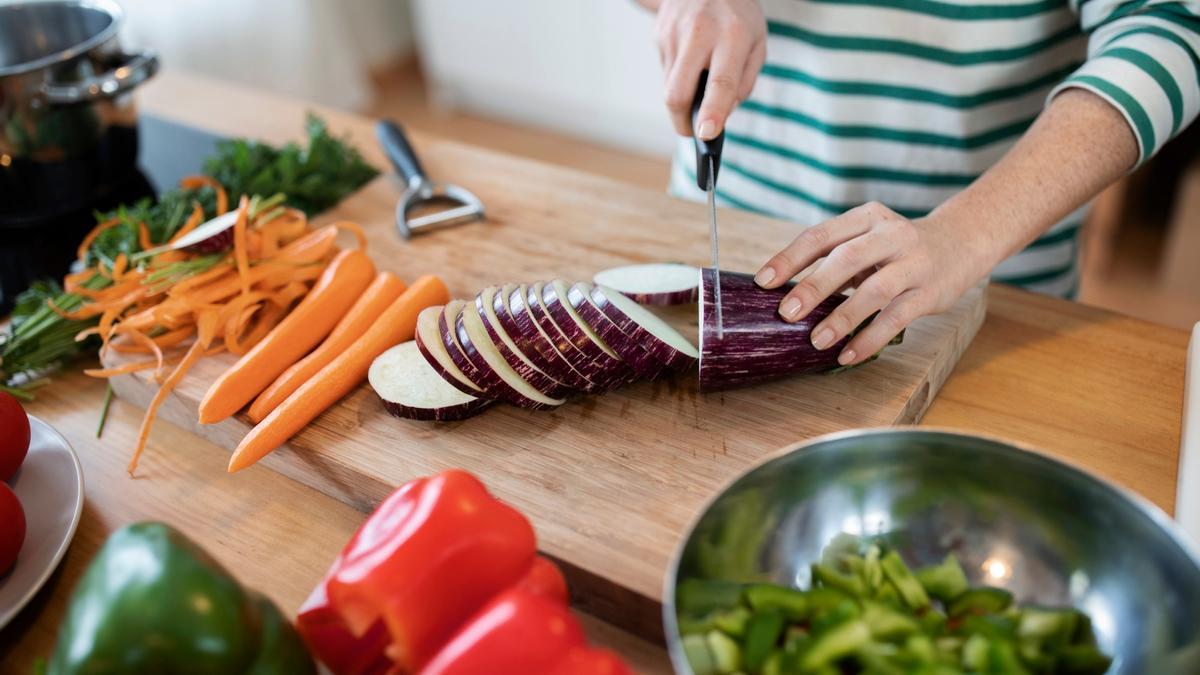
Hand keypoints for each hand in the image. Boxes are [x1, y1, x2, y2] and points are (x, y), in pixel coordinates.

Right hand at [655, 0, 765, 138]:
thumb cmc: (737, 16)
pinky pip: (666, 71)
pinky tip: (691, 59)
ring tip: (699, 78)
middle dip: (682, 122)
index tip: (706, 135)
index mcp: (732, 36)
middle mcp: (699, 33)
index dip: (713, 112)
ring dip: (683, 97)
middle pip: (678, 93)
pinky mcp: (659, 34)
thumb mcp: (757, 43)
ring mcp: (674, 33)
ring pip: (669, 87)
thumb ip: (744, 82)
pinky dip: (678, 77)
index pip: (720, 82)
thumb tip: (721, 115)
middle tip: (691, 131)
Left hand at [753, 202, 988, 364]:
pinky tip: (848, 354)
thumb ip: (835, 260)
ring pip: (874, 290)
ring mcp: (913, 263)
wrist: (964, 240)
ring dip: (842, 317)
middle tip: (786, 313)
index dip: (789, 258)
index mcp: (866, 218)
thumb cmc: (898, 247)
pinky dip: (870, 338)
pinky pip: (896, 318)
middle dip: (813, 287)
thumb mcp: (868, 240)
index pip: (821, 235)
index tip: (764, 282)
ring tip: (816, 340)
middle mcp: (890, 235)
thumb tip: (788, 295)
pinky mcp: (930, 292)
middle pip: (846, 258)